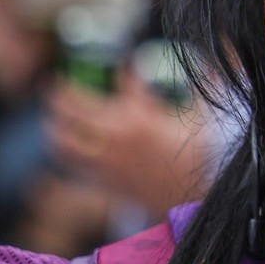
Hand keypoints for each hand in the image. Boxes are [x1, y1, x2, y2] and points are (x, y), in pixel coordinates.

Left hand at [48, 71, 212, 217]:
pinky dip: (63, 151)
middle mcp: (117, 136)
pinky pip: (71, 164)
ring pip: (63, 139)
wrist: (188, 199)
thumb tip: (211, 67)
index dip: (120, 68)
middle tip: (56, 84)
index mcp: (142, 117)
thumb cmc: (197, 159)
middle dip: (61, 92)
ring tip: (53, 115)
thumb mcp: (201, 120)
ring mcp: (106, 159)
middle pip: (75, 108)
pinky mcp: (102, 178)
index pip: (123, 81)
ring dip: (54, 124)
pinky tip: (64, 144)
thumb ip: (200, 90)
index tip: (121, 64)